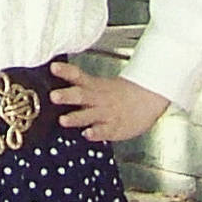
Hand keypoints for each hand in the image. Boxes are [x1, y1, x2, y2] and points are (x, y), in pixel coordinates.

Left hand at [49, 61, 169, 142]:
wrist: (148, 98)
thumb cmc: (120, 93)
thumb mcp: (100, 84)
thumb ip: (79, 84)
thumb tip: (56, 82)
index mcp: (94, 86)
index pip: (78, 76)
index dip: (65, 71)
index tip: (54, 67)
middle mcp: (98, 99)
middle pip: (82, 95)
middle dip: (67, 96)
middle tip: (54, 96)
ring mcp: (106, 113)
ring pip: (90, 115)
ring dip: (76, 117)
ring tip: (63, 120)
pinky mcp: (114, 128)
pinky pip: (104, 131)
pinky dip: (96, 133)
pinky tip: (88, 134)